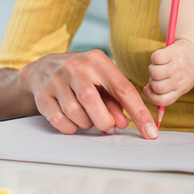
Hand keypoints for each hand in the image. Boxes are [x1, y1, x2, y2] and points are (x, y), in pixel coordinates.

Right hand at [19, 49, 157, 138]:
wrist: (44, 68)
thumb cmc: (82, 76)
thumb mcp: (102, 81)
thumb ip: (115, 101)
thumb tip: (123, 123)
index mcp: (97, 60)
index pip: (123, 89)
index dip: (139, 113)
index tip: (150, 132)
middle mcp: (75, 67)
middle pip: (92, 100)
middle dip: (104, 121)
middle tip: (108, 127)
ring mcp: (56, 80)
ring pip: (74, 112)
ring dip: (86, 124)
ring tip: (88, 119)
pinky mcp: (43, 95)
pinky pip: (59, 120)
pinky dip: (71, 127)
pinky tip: (74, 121)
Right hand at [144, 38, 193, 106]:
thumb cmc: (187, 68)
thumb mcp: (183, 84)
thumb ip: (170, 92)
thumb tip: (150, 97)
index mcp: (181, 89)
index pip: (162, 100)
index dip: (151, 97)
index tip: (147, 89)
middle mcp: (179, 79)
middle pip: (156, 86)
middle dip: (152, 81)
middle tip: (157, 76)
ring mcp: (176, 66)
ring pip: (154, 72)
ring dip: (152, 68)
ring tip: (159, 66)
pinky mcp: (172, 52)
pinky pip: (155, 58)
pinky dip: (155, 57)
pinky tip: (161, 57)